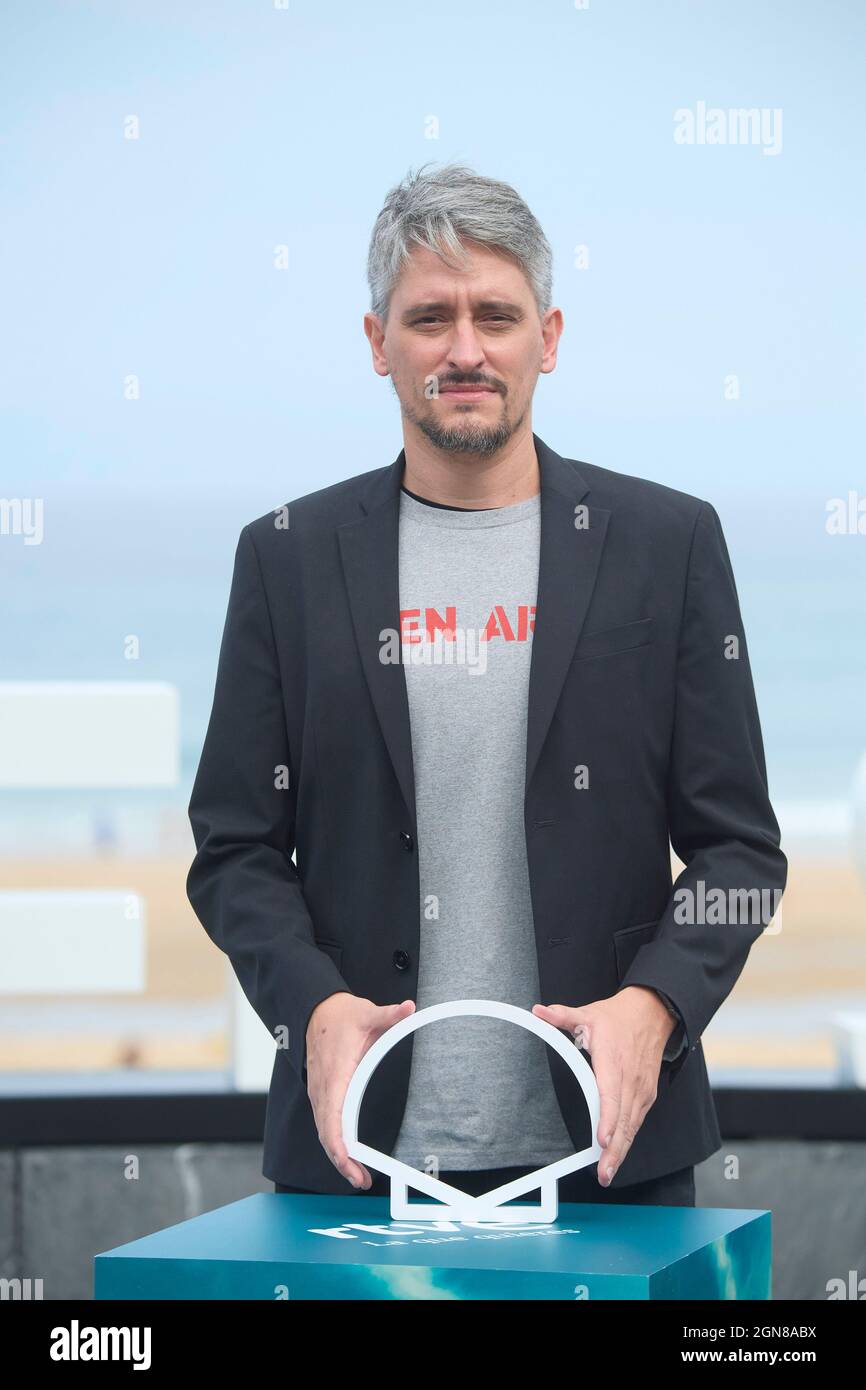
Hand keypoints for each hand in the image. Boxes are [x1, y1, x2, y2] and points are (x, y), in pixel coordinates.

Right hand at [305, 993, 415, 1188]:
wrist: (316, 1008)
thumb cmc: (340, 1015)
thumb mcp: (368, 1013)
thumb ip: (389, 1015)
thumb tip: (408, 1008)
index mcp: (335, 1074)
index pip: (331, 1118)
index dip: (338, 1144)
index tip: (349, 1162)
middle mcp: (323, 1087)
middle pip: (326, 1134)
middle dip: (341, 1161)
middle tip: (362, 1180)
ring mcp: (319, 1091)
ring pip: (324, 1131)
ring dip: (338, 1155)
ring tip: (358, 1175)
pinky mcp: (321, 1091)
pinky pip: (324, 1122)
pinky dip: (334, 1142)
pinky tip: (347, 1153)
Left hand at [532, 986, 673, 1187]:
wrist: (653, 1013)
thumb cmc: (619, 1018)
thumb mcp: (588, 1013)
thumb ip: (562, 1016)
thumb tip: (539, 1011)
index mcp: (613, 1060)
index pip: (611, 1094)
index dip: (608, 1119)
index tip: (602, 1139)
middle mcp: (630, 1078)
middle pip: (623, 1119)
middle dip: (614, 1149)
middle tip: (603, 1173)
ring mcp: (641, 1089)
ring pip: (632, 1125)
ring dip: (621, 1150)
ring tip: (608, 1172)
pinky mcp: (646, 1095)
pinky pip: (637, 1121)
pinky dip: (628, 1140)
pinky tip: (618, 1155)